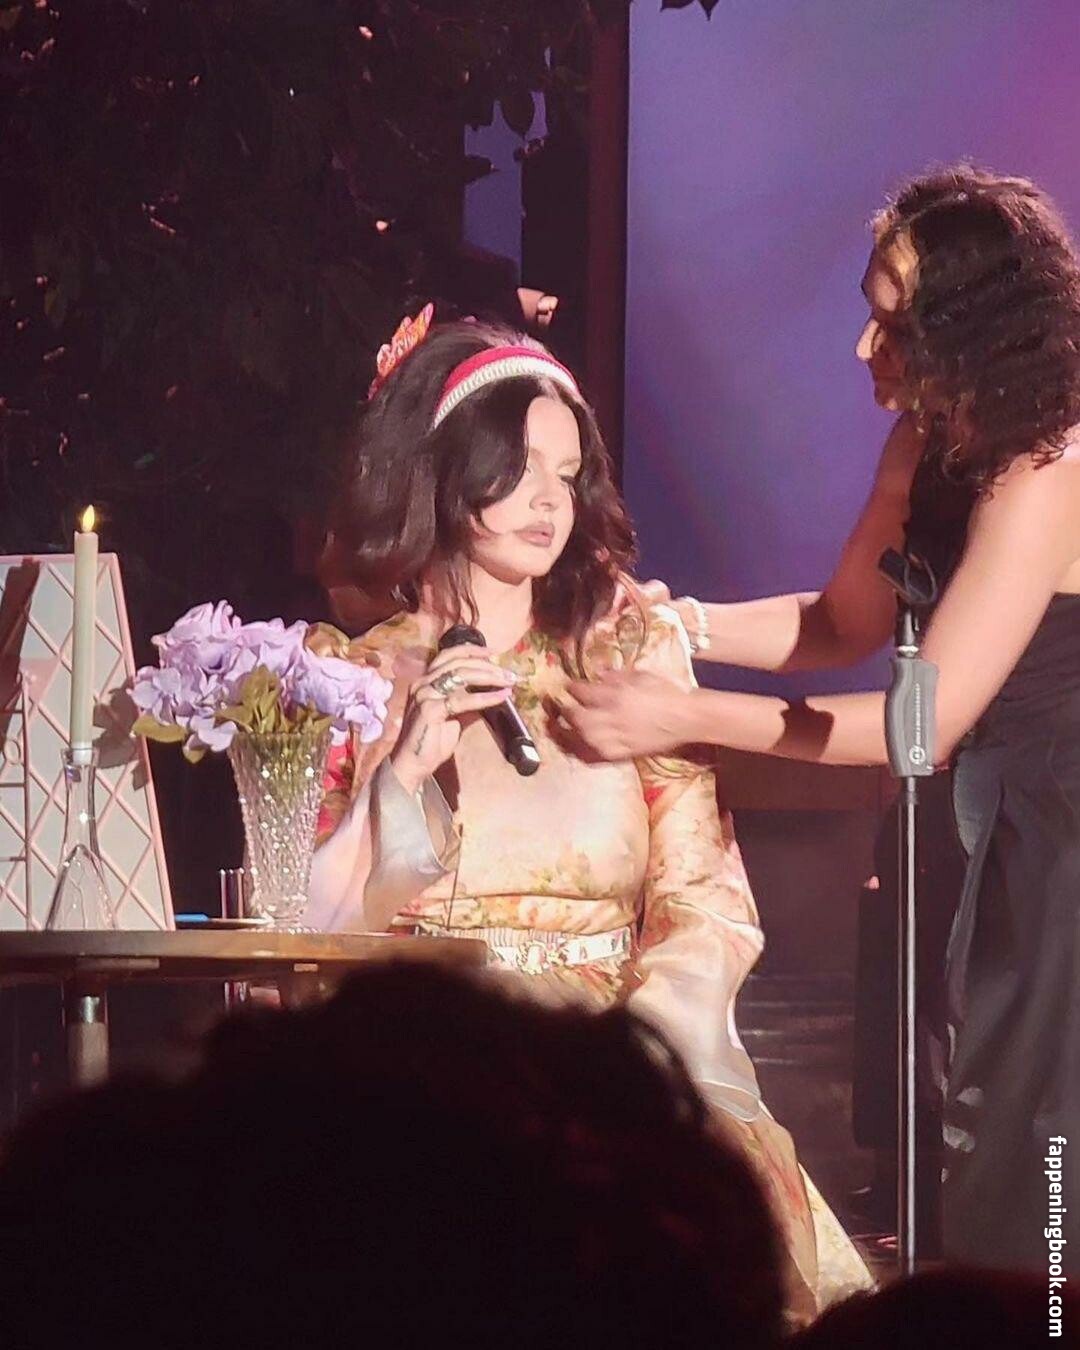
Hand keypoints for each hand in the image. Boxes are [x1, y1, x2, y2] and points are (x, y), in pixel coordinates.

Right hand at [390, 644, 515, 791]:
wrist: (413, 764)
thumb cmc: (431, 741)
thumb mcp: (453, 716)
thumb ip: (467, 701)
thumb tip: (491, 691)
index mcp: (425, 681)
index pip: (449, 655)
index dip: (472, 650)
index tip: (493, 653)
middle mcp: (423, 683)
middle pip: (459, 663)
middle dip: (488, 666)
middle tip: (509, 674)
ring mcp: (425, 694)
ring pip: (461, 676)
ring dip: (490, 677)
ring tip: (508, 682)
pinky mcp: (430, 709)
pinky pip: (463, 699)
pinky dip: (485, 697)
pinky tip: (501, 697)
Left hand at [560, 670, 696, 759]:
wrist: (687, 718)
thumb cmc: (667, 691)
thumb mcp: (641, 675)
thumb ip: (616, 675)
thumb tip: (598, 674)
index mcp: (617, 695)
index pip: (583, 692)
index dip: (571, 688)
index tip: (566, 686)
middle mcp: (613, 718)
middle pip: (577, 718)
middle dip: (562, 712)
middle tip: (554, 706)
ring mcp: (618, 738)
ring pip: (583, 739)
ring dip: (566, 734)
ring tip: (558, 729)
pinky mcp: (624, 753)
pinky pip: (597, 756)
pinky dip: (583, 751)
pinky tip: (576, 747)